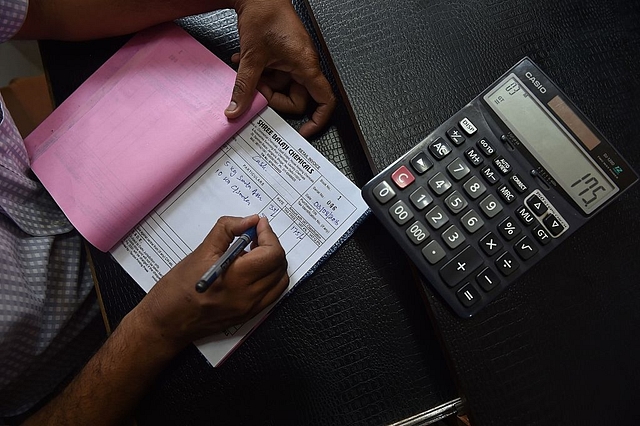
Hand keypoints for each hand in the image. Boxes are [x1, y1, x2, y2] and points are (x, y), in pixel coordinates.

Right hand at [133, 215, 288, 350]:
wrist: (167, 322)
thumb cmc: (177, 290)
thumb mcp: (201, 251)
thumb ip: (227, 230)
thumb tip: (249, 221)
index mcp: (237, 278)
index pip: (272, 253)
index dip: (268, 234)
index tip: (258, 225)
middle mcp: (248, 296)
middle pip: (279, 265)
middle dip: (271, 245)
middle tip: (255, 236)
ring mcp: (250, 308)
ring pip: (280, 279)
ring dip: (273, 261)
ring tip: (255, 252)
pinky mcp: (248, 315)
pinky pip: (273, 294)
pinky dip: (271, 278)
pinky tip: (255, 270)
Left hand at [224, 0, 336, 137]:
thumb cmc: (266, 14)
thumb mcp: (252, 58)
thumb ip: (244, 87)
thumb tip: (237, 109)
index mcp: (306, 66)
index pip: (324, 101)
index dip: (317, 121)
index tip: (304, 132)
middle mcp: (304, 65)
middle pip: (296, 98)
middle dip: (273, 98)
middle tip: (257, 89)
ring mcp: (295, 60)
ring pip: (282, 86)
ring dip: (263, 83)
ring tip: (248, 69)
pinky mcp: (285, 55)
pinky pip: (276, 74)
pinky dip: (261, 73)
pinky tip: (247, 62)